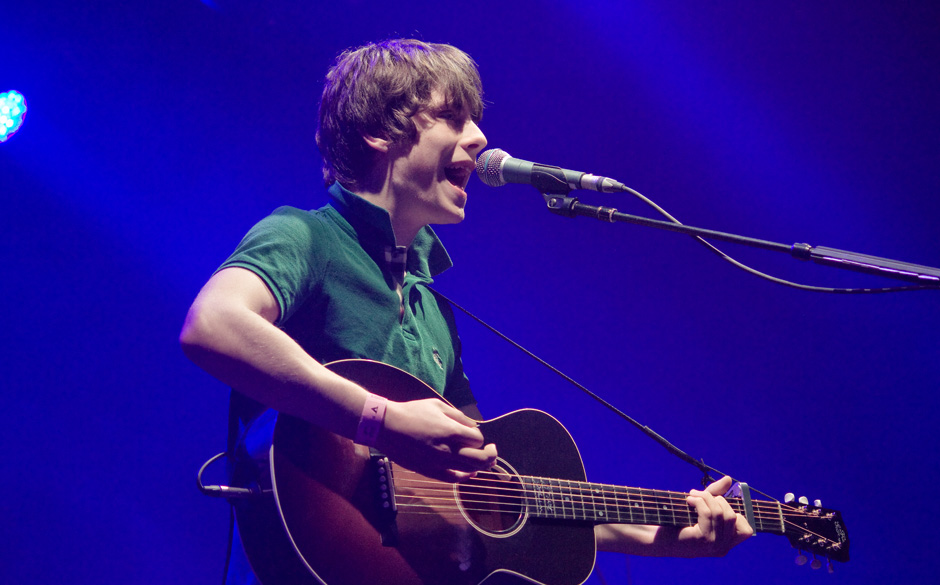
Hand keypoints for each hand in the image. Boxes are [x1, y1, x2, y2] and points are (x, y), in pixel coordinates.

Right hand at [375, 398, 497, 482]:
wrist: (386, 427)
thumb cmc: (412, 412)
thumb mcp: (437, 405)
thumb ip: (458, 416)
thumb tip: (472, 427)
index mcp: (450, 431)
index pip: (478, 439)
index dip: (479, 437)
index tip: (472, 433)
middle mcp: (448, 449)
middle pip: (480, 459)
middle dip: (490, 455)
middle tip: (492, 450)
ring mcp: (439, 463)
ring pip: (469, 470)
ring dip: (481, 466)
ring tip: (484, 461)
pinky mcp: (430, 471)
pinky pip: (453, 479)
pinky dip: (465, 476)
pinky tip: (470, 472)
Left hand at [674, 475, 753, 556]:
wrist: (656, 538)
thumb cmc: (679, 523)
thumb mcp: (701, 507)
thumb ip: (716, 494)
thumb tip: (728, 479)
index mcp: (726, 544)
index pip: (746, 530)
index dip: (736, 513)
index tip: (717, 504)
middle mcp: (722, 548)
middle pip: (732, 516)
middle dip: (717, 499)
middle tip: (700, 495)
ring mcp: (713, 545)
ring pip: (720, 513)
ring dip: (706, 498)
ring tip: (693, 495)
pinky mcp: (701, 539)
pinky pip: (708, 513)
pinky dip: (699, 502)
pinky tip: (689, 500)